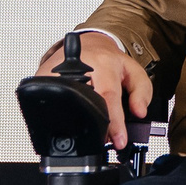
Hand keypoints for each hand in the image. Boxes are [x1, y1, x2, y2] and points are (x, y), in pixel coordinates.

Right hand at [34, 35, 153, 149]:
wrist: (88, 44)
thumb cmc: (110, 61)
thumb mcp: (134, 71)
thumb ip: (143, 91)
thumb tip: (139, 112)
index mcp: (104, 64)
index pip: (108, 96)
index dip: (114, 122)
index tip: (118, 140)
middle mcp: (80, 66)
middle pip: (84, 101)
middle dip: (95, 127)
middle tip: (103, 140)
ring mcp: (58, 70)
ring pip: (62, 101)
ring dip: (74, 122)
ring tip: (86, 131)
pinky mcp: (42, 75)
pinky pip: (47, 98)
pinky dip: (56, 113)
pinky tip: (65, 119)